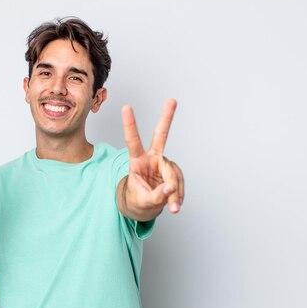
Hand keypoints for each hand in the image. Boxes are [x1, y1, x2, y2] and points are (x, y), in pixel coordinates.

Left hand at [121, 98, 184, 218]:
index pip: (132, 141)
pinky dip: (179, 195)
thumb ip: (155, 196)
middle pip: (161, 136)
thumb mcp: (141, 202)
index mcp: (137, 161)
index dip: (130, 124)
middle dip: (167, 118)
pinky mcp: (173, 172)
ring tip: (174, 207)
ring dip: (175, 192)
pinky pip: (179, 183)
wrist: (144, 207)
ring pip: (174, 174)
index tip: (126, 107)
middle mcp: (152, 158)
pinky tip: (175, 203)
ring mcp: (164, 164)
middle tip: (172, 100)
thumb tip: (170, 188)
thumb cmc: (137, 201)